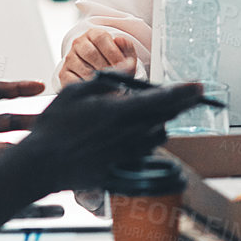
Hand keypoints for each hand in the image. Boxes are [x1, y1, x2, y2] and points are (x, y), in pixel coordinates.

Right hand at [4, 75, 204, 195]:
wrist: (41, 165)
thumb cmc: (54, 125)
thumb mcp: (76, 91)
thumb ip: (106, 80)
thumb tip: (127, 71)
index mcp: (120, 113)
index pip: (162, 101)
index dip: (184, 93)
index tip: (199, 87)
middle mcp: (129, 135)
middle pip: (166, 118)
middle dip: (179, 105)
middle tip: (187, 95)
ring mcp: (127, 154)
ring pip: (158, 135)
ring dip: (160, 122)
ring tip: (146, 113)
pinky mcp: (122, 168)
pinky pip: (145, 151)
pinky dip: (146, 139)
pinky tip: (132, 133)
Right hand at [59, 28, 139, 85]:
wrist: (99, 74)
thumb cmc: (112, 62)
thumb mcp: (123, 54)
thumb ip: (126, 47)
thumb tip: (119, 40)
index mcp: (93, 34)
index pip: (101, 38)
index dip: (114, 53)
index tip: (124, 65)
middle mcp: (79, 43)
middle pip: (91, 54)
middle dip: (107, 68)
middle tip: (117, 78)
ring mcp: (70, 58)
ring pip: (84, 69)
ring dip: (99, 80)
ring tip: (109, 85)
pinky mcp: (63, 73)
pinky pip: (73, 81)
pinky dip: (86, 87)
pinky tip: (95, 89)